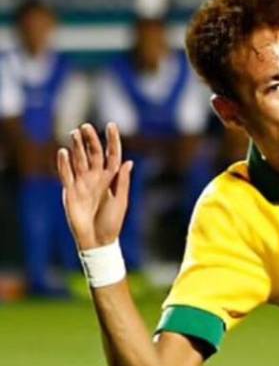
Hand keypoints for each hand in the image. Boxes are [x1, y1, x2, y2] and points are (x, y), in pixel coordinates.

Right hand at [57, 122, 132, 249]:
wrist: (97, 240)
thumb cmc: (111, 222)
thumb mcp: (121, 200)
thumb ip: (122, 181)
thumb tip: (129, 161)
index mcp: (110, 179)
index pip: (111, 155)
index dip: (111, 141)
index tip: (111, 125)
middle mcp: (95, 178)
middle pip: (92, 154)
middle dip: (90, 140)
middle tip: (86, 126)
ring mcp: (82, 183)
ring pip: (78, 161)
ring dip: (76, 147)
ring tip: (74, 133)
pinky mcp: (70, 192)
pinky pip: (66, 175)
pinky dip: (64, 164)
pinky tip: (63, 152)